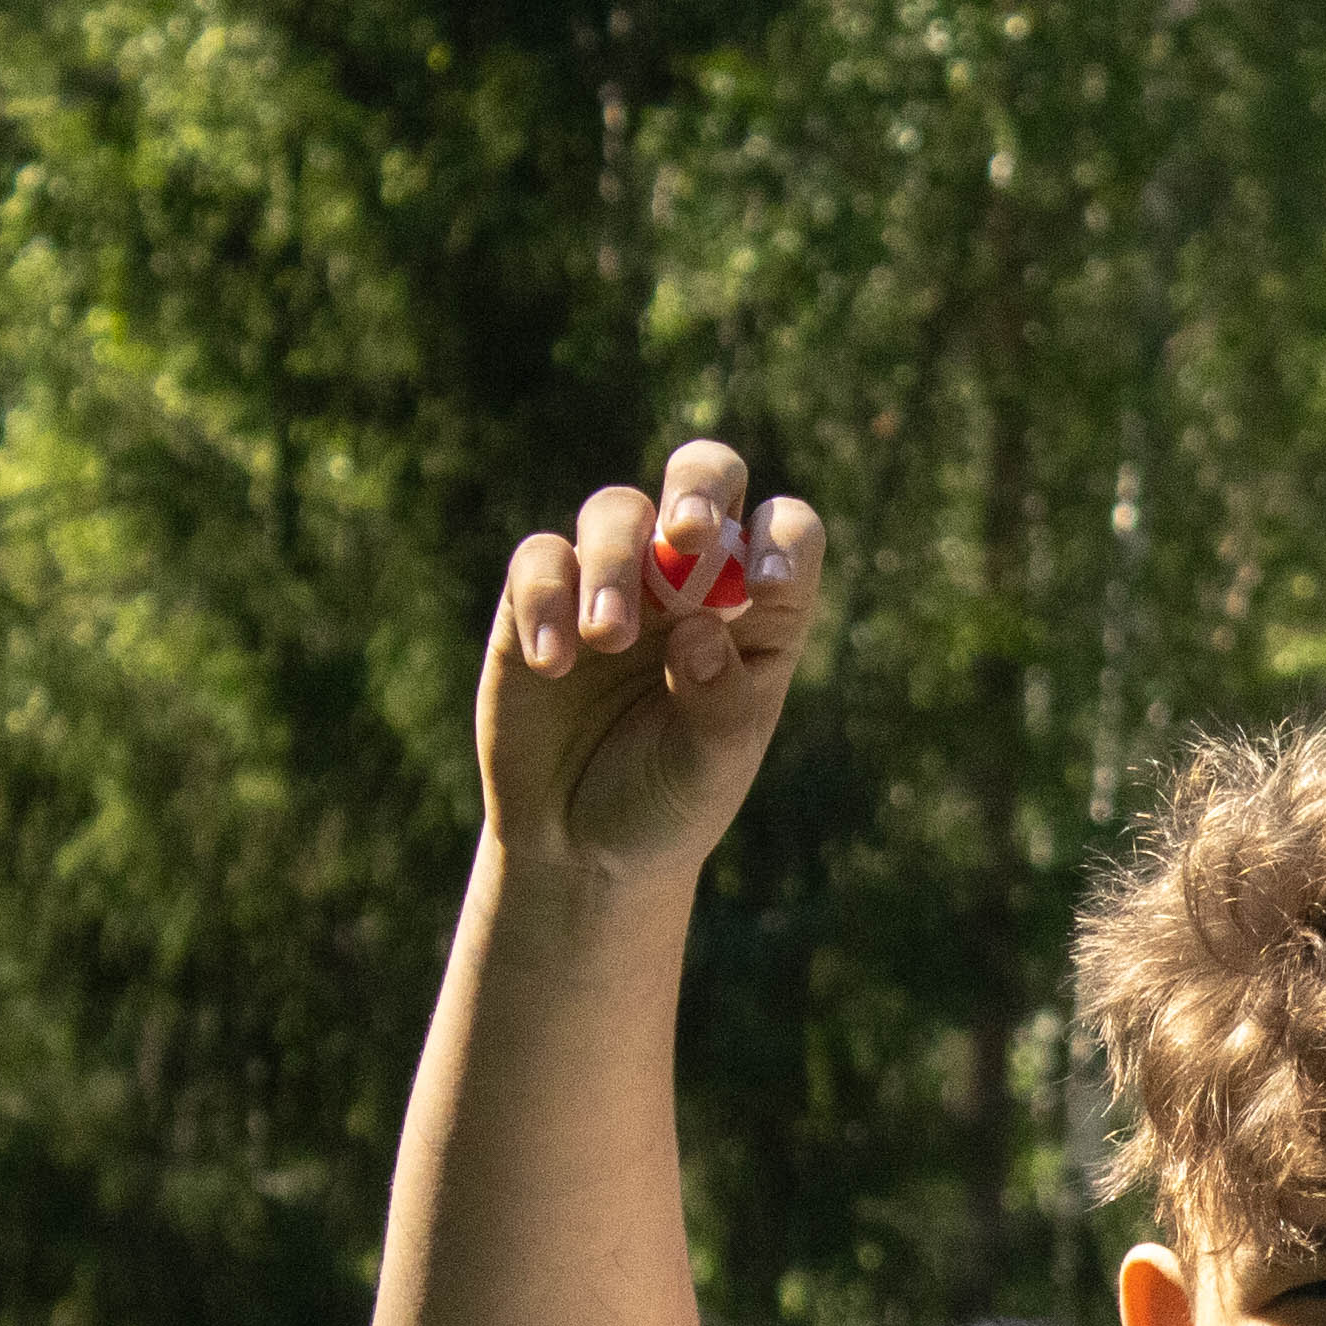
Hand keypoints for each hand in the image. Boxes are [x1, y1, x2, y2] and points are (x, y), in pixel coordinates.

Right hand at [478, 440, 829, 885]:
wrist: (578, 847)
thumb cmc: (668, 802)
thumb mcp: (709, 769)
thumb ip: (718, 701)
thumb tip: (698, 627)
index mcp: (759, 612)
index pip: (786, 535)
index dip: (782, 542)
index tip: (766, 586)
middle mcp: (690, 578)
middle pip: (704, 478)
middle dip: (697, 487)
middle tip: (685, 533)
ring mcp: (614, 579)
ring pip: (616, 510)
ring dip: (615, 561)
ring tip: (607, 639)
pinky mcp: (540, 598)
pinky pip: (541, 561)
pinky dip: (546, 597)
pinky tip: (554, 661)